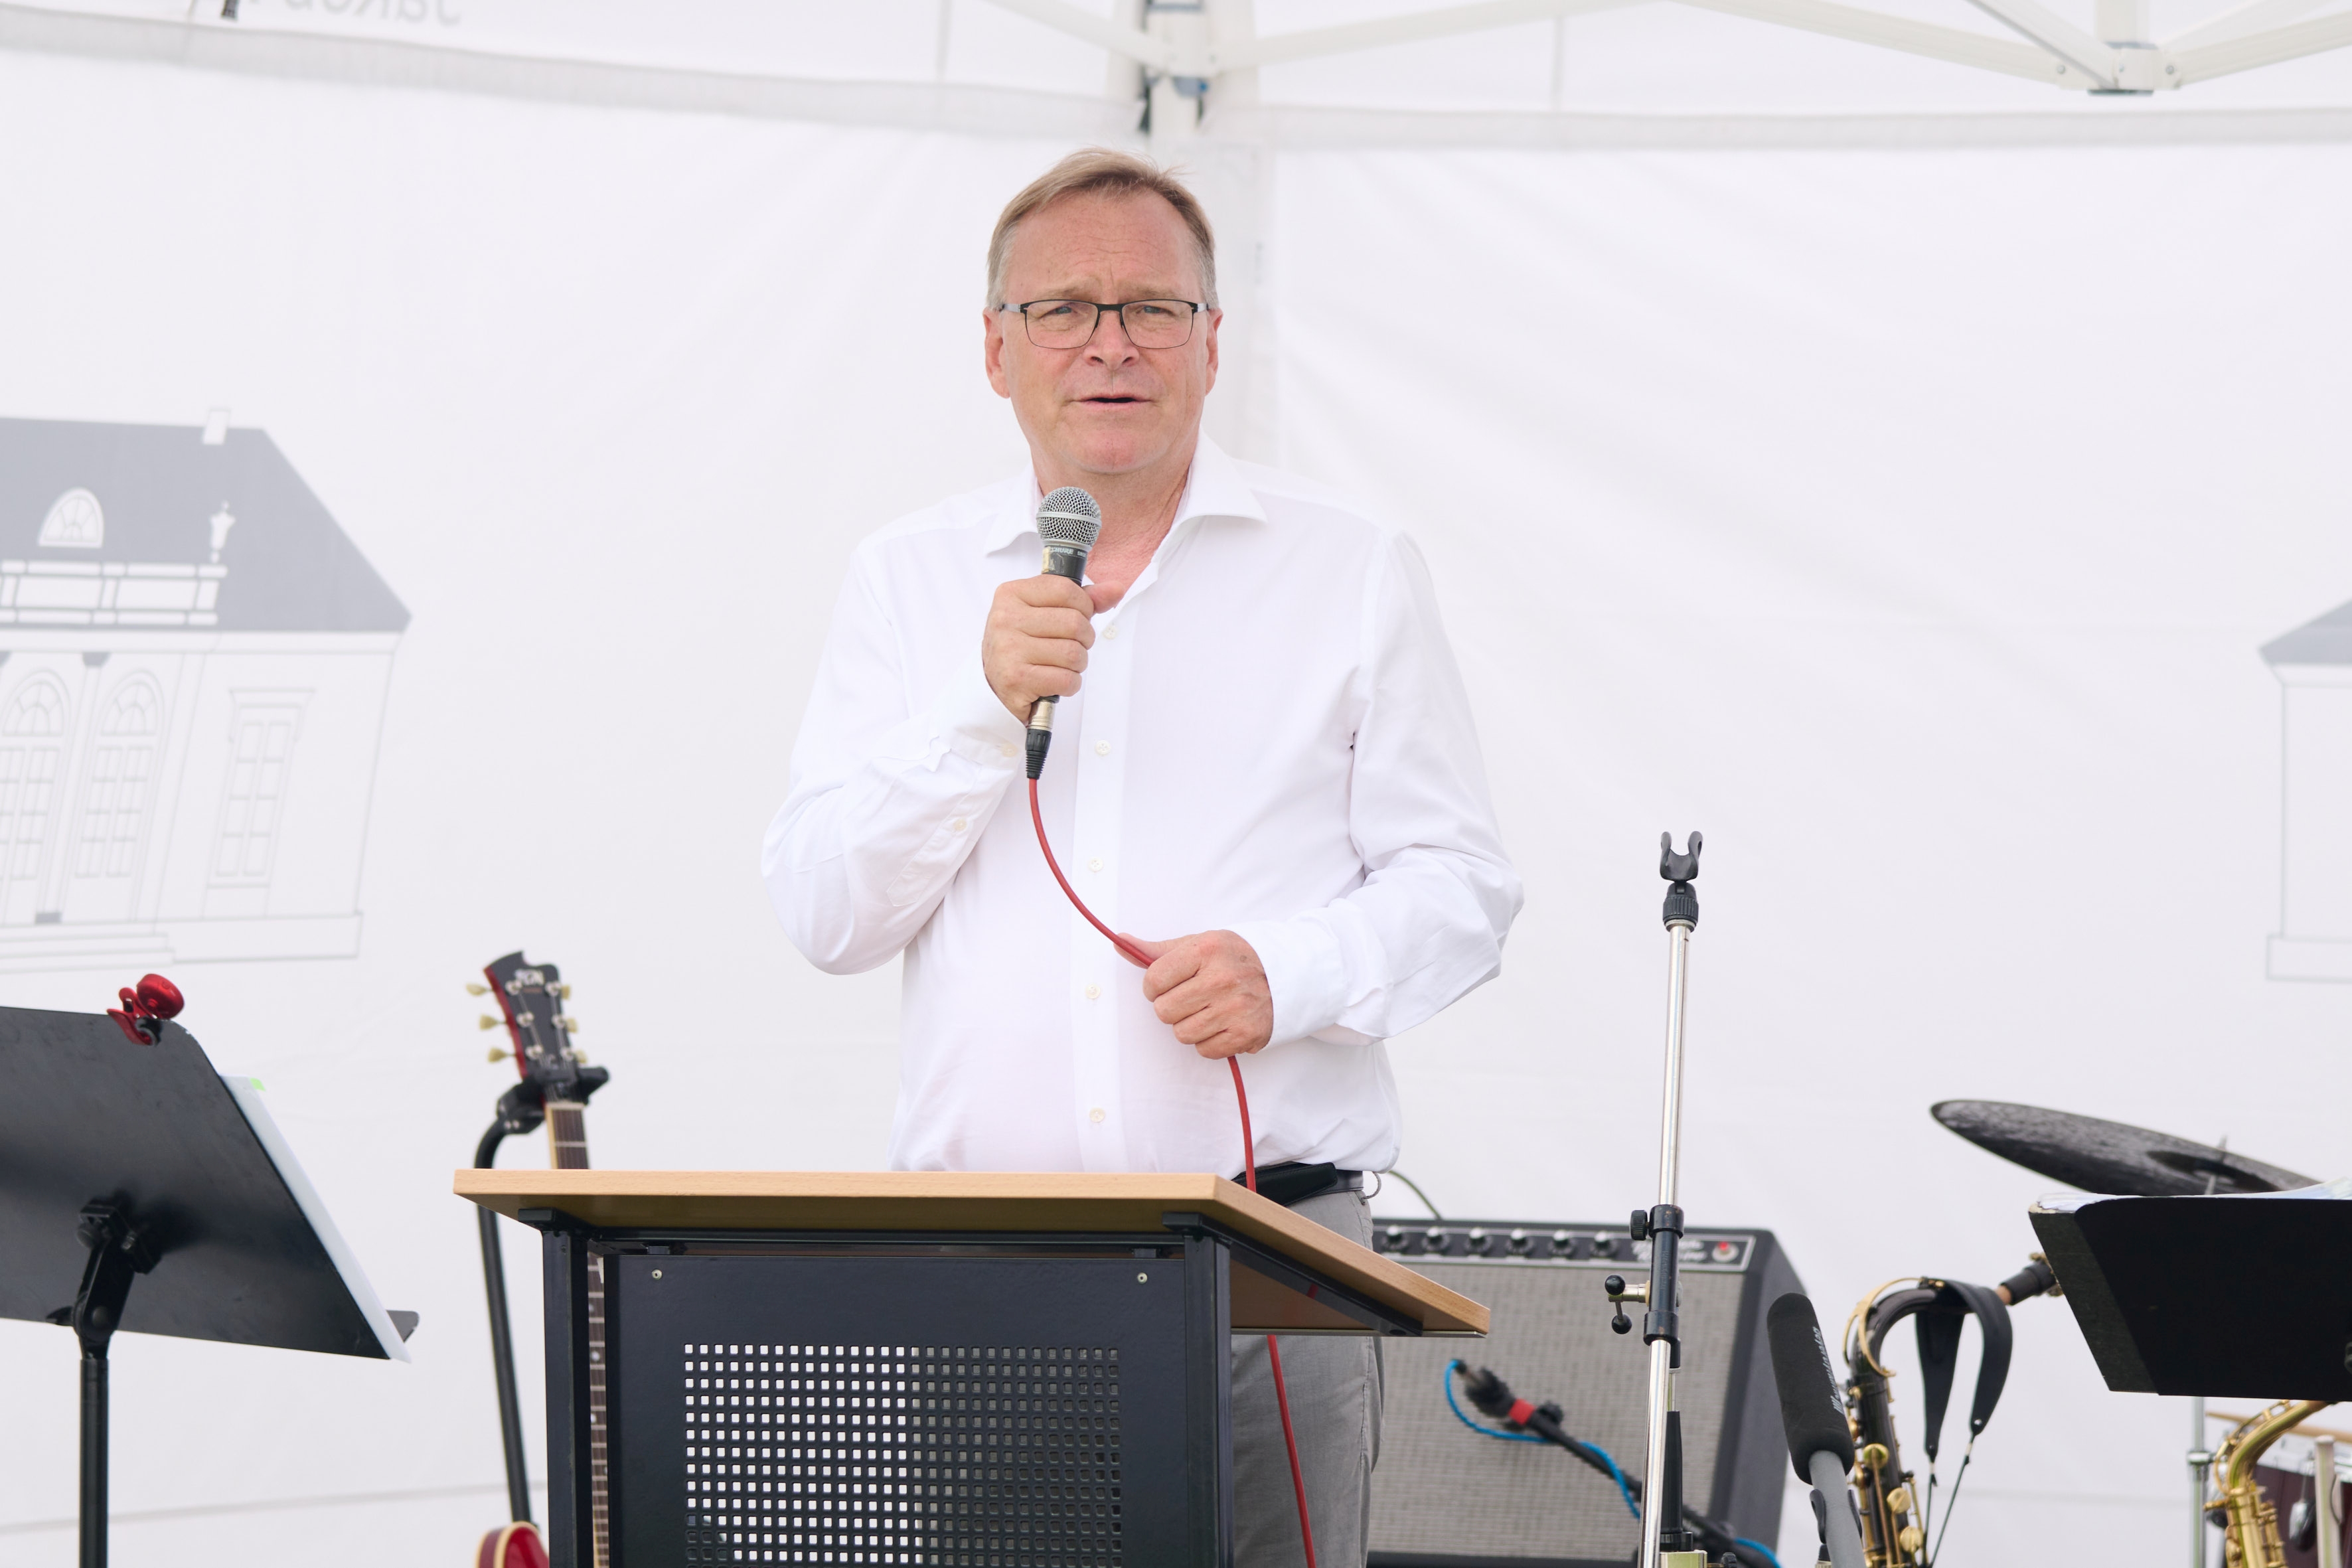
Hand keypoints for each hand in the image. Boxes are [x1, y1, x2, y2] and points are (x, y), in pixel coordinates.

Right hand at [983, 574, 1094, 719]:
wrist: (995, 687)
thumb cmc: (1023, 645)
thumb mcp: (1045, 613)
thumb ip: (1081, 600)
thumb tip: (1115, 589)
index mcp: (1012, 594)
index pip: (1066, 589)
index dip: (1083, 606)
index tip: (1077, 617)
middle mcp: (1006, 619)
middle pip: (1074, 623)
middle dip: (1083, 639)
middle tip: (1070, 646)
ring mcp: (1008, 649)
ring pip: (1073, 653)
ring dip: (1077, 663)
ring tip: (1061, 664)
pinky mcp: (1016, 679)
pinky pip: (1066, 679)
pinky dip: (1070, 684)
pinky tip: (1056, 681)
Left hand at [1126, 931, 1273, 1059]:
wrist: (1287, 975)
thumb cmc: (1234, 958)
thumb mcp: (1199, 943)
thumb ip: (1157, 949)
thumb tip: (1119, 942)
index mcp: (1206, 950)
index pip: (1153, 979)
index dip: (1154, 986)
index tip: (1169, 983)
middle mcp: (1222, 979)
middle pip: (1164, 1011)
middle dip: (1172, 1007)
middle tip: (1192, 997)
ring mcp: (1235, 1008)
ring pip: (1181, 1034)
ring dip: (1189, 1025)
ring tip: (1208, 1010)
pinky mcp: (1246, 1034)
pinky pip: (1204, 1050)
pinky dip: (1209, 1041)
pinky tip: (1222, 1024)